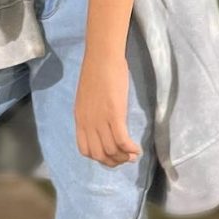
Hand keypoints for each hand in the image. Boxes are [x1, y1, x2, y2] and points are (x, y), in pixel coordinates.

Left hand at [74, 51, 141, 167]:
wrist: (102, 56)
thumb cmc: (97, 71)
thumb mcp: (87, 97)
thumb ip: (91, 112)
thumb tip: (101, 123)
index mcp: (80, 119)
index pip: (86, 150)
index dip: (100, 158)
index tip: (112, 155)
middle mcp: (88, 123)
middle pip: (100, 155)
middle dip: (114, 161)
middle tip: (127, 157)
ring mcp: (100, 119)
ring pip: (112, 150)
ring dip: (125, 157)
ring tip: (134, 154)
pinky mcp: (114, 114)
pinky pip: (122, 140)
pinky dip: (131, 149)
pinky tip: (138, 149)